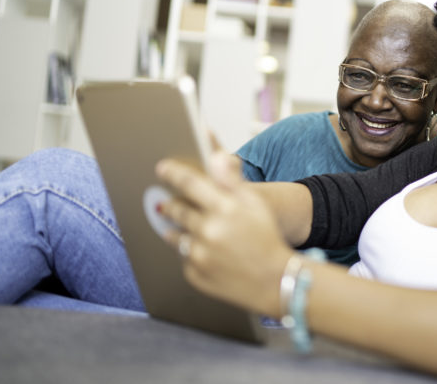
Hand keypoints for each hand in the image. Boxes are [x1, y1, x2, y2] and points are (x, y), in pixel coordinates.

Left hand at [155, 149, 293, 315]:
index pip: (190, 183)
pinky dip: (192, 253)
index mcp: (224, 208)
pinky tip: (209, 252)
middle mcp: (209, 231)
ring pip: (176, 236)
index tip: (161, 168)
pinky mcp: (196, 275)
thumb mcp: (254, 203)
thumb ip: (231, 179)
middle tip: (169, 202)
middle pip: (178, 210)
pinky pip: (184, 259)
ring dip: (178, 229)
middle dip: (172, 205)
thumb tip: (215, 156)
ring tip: (192, 229)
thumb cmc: (266, 236)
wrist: (274, 280)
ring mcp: (200, 255)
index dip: (173, 173)